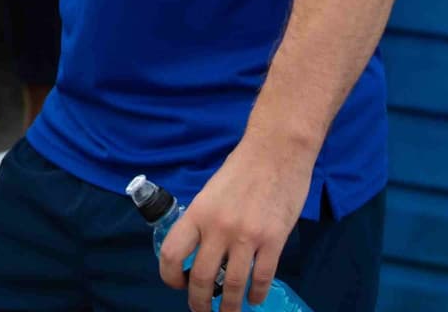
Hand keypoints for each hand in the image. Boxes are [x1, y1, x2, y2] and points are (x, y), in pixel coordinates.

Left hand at [156, 133, 314, 311]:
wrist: (277, 151)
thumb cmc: (242, 167)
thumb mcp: (211, 191)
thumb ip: (204, 220)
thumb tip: (199, 251)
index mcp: (197, 213)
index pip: (171, 253)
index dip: (170, 276)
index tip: (177, 284)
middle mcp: (218, 228)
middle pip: (201, 278)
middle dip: (198, 302)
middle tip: (201, 310)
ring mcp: (247, 236)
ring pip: (232, 285)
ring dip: (229, 306)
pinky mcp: (274, 240)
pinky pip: (262, 278)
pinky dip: (257, 294)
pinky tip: (254, 298)